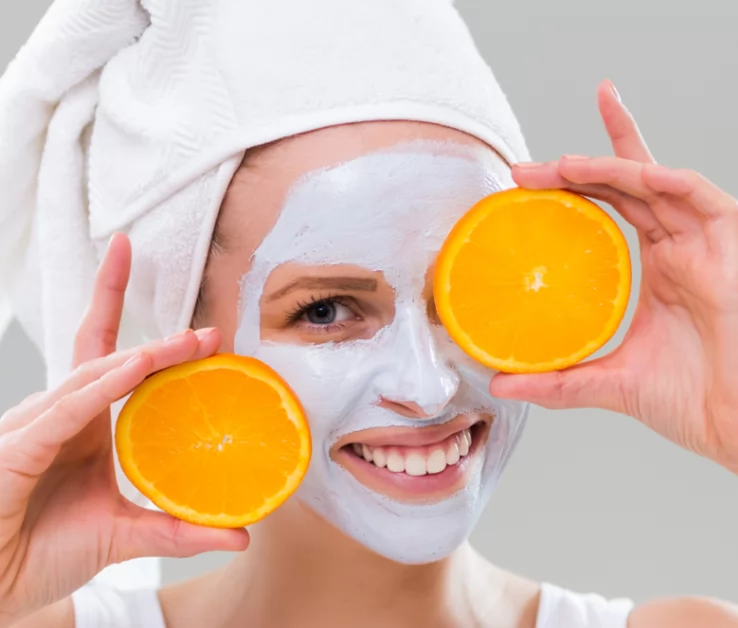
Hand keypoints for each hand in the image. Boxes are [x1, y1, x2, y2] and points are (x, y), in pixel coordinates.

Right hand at [0, 234, 248, 625]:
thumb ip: (179, 531)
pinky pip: (64, 412)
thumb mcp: (126, 536)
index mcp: (86, 426)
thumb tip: (241, 538)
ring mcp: (37, 428)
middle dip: (161, 343)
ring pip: (93, 377)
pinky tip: (137, 367)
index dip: (157, 347)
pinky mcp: (18, 450)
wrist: (0, 590)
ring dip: (144, 357)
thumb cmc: (46, 554)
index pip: (116, 368)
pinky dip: (101, 388)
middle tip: (210, 333)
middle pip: (110, 361)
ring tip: (189, 344)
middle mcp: (61, 418)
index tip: (208, 337)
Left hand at [489, 80, 737, 473]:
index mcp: (656, 267)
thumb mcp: (609, 383)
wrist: (734, 425)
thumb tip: (501, 383)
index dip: (580, 180)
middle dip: (576, 170)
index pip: (616, 204)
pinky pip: (705, 202)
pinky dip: (673, 182)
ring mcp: (705, 246)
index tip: (525, 180)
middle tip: (524, 171)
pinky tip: (639, 174)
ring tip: (562, 166)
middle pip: (627, 186)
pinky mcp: (731, 252)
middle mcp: (679, 248)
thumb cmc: (690, 400)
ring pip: (657, 185)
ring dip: (611, 168)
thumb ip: (556, 381)